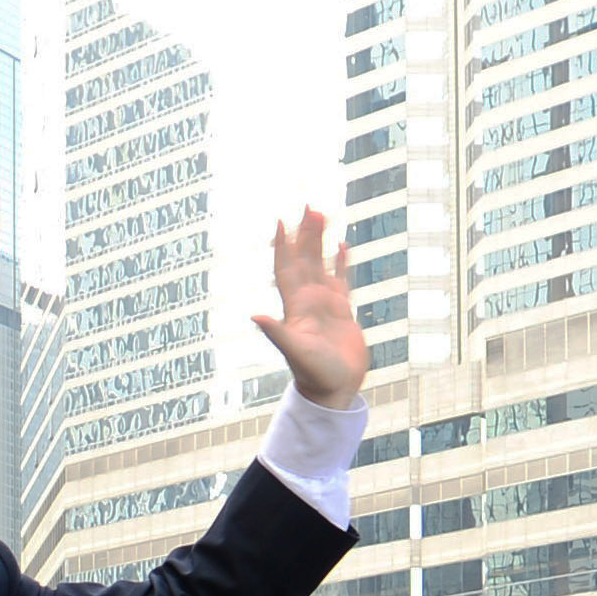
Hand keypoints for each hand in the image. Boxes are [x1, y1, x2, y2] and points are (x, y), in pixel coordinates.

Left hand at [253, 210, 367, 409]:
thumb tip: (254, 314)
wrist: (333, 390)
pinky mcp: (342, 311)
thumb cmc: (314, 373)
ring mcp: (324, 304)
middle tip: (309, 205)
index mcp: (296, 306)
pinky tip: (341, 245)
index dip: (283, 245)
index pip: (286, 268)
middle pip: (304, 259)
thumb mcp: (295, 351)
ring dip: (320, 241)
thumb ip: (276, 332)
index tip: (282, 220)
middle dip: (305, 233)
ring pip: (320, 264)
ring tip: (322, 215)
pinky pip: (341, 279)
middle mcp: (307, 301)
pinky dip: (340, 262)